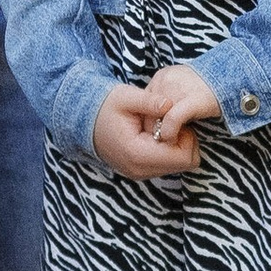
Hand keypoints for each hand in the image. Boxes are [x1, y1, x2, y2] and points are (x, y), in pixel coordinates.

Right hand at [92, 81, 208, 177]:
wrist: (85, 121)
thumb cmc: (106, 107)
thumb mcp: (126, 96)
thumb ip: (151, 101)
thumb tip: (171, 105)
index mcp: (137, 154)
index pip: (182, 157)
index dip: (186, 136)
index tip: (174, 118)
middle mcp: (139, 170)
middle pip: (183, 163)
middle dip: (183, 140)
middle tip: (169, 120)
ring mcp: (139, 174)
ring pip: (177, 165)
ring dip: (175, 145)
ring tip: (159, 125)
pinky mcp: (140, 172)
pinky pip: (166, 165)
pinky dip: (167, 149)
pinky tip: (155, 133)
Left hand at [138, 60, 222, 147]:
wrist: (234, 77)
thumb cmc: (208, 87)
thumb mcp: (181, 87)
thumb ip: (166, 100)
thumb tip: (156, 122)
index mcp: (162, 76)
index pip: (143, 104)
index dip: (147, 120)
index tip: (153, 132)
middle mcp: (165, 80)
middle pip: (147, 111)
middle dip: (152, 128)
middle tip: (160, 140)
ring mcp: (178, 89)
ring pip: (157, 117)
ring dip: (160, 132)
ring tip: (168, 140)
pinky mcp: (194, 99)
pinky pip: (172, 120)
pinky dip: (170, 132)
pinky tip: (173, 138)